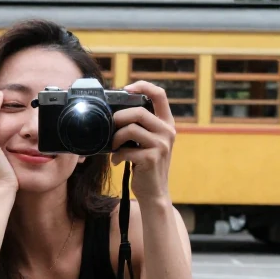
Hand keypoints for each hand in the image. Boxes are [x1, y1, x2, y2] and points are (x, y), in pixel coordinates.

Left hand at [110, 81, 175, 202]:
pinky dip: (117, 156)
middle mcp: (168, 132)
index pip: (160, 94)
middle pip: (139, 111)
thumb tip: (115, 112)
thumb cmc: (146, 165)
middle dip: (119, 118)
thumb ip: (141, 126)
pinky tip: (116, 161)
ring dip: (116, 138)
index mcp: (167, 123)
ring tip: (113, 147)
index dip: (142, 86)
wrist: (154, 192)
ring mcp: (161, 145)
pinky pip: (126, 150)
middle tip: (111, 127)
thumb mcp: (149, 142)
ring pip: (131, 129)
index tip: (125, 89)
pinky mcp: (152, 158)